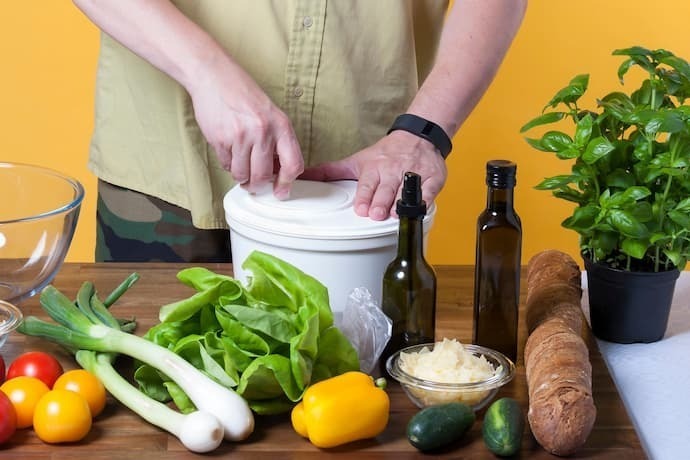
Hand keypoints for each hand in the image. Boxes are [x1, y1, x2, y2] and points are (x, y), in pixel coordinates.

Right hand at [187, 54, 303, 198]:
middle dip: (257, 185)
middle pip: (262, 176)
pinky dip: (227, 163)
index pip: (293, 164)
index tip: (281, 192)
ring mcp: (240, 136)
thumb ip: (276, 140)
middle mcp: (263, 132)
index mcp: (281, 125)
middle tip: (253, 184)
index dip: (286, 183)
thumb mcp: (270, 113)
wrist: (213, 76)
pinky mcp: (220, 139)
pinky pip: (226, 164)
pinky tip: (228, 149)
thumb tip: (276, 172)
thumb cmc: (243, 95)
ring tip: (239, 164)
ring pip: (242, 174)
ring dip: (240, 175)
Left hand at [300, 130, 446, 219]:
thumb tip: (304, 176)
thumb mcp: (357, 161)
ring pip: (406, 191)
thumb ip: (331, 171)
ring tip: (396, 213)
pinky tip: (421, 206)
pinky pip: (430, 190)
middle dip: (380, 201)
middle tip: (376, 213)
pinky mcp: (432, 178)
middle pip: (386, 189)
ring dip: (401, 202)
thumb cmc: (385, 154)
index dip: (364, 196)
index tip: (361, 208)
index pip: (367, 184)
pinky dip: (426, 198)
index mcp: (374, 168)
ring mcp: (413, 174)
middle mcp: (393, 171)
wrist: (418, 137)